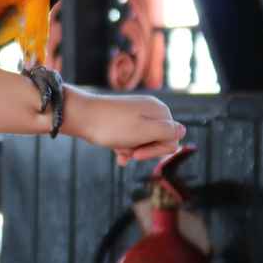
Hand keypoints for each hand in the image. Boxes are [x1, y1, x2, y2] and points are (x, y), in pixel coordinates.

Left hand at [63, 89, 184, 165]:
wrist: (79, 116)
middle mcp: (150, 109)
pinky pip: (132, 137)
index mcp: (160, 110)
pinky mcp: (123, 118)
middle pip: (159, 140)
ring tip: (118, 149)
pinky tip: (116, 153)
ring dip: (132, 149)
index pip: (173, 139)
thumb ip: (168, 132)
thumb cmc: (112, 126)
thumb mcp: (145, 132)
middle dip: (144, 150)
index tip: (139, 153)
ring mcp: (136, 113)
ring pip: (144, 141)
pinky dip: (125, 146)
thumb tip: (183, 130)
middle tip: (127, 151)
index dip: (157, 150)